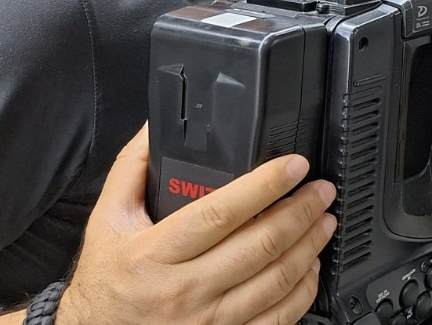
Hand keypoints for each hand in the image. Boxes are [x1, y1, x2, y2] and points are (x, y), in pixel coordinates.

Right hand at [58, 126, 335, 324]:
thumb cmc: (106, 279)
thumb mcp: (107, 220)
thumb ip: (132, 169)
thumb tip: (155, 126)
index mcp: (155, 253)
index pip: (220, 213)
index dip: (265, 186)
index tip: (295, 166)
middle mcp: (184, 290)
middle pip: (260, 246)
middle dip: (301, 212)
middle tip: (322, 190)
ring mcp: (207, 321)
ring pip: (275, 282)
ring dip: (310, 247)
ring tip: (325, 221)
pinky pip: (277, 318)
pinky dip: (302, 291)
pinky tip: (310, 267)